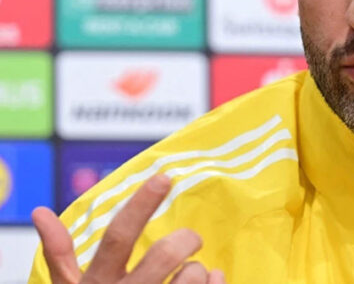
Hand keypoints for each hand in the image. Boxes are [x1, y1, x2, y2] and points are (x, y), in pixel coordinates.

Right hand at [32, 174, 225, 283]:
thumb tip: (40, 212)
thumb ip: (59, 254)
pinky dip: (215, 281)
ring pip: (192, 276)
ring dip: (198, 269)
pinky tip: (210, 280)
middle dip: (185, 239)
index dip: (141, 204)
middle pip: (164, 254)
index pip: (118, 237)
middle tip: (190, 239)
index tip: (164, 176)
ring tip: (190, 274)